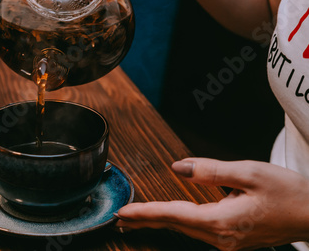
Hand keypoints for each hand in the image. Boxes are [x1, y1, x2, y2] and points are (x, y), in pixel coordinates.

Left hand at [115, 158, 308, 250]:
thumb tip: (178, 168)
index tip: (122, 213)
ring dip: (159, 222)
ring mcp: (227, 241)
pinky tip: (169, 219)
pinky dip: (177, 223)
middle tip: (119, 219)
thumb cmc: (288, 193)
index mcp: (221, 221)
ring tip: (135, 219)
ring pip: (184, 229)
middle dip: (145, 221)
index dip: (145, 213)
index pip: (173, 215)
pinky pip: (196, 230)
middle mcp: (220, 237)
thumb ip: (210, 171)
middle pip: (174, 225)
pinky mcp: (233, 239)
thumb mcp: (250, 173)